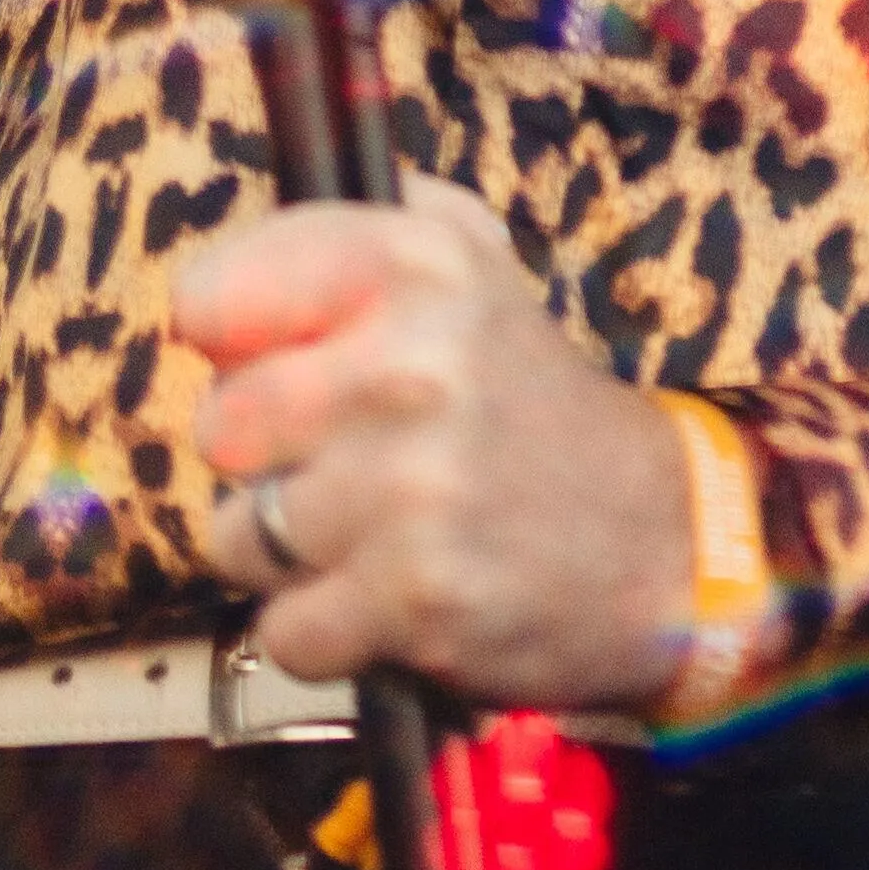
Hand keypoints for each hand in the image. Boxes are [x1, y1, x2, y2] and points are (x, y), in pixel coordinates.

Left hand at [174, 184, 695, 721]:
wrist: (659, 538)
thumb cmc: (528, 400)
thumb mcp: (469, 263)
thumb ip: (346, 235)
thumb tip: (209, 277)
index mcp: (417, 258)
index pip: (212, 297)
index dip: (231, 345)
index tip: (271, 364)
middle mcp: (414, 360)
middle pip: (220, 427)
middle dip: (263, 460)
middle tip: (340, 463)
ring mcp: (414, 484)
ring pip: (241, 535)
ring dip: (290, 554)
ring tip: (371, 534)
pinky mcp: (417, 596)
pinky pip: (285, 631)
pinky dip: (325, 634)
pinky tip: (387, 601)